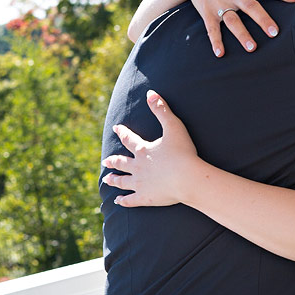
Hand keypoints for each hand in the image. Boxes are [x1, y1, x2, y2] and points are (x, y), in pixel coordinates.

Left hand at [101, 90, 202, 206]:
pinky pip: (130, 200)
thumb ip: (162, 109)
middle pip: (121, 162)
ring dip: (114, 180)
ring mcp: (140, 184)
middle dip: (113, 160)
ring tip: (107, 179)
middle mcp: (137, 167)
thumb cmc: (183, 153)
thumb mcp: (174, 127)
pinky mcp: (145, 198)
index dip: (122, 132)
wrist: (188, 179)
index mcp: (143, 150)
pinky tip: (118, 201)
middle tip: (105, 160)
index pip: (129, 139)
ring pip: (122, 181)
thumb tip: (150, 93)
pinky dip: (123, 200)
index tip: (116, 128)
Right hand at [183, 0, 294, 56]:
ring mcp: (220, 3)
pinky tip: (220, 54)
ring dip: (242, 35)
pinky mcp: (207, 12)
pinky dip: (215, 41)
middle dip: (262, 19)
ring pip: (233, 20)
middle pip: (251, 7)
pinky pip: (212, 29)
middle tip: (275, 33)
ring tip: (252, 48)